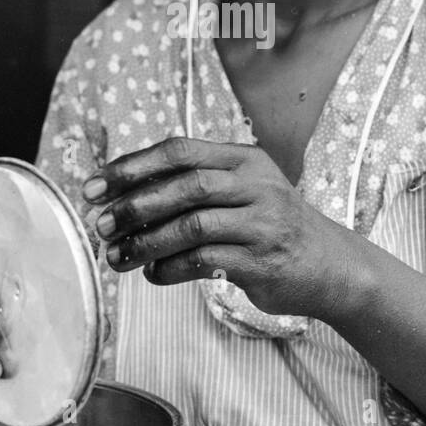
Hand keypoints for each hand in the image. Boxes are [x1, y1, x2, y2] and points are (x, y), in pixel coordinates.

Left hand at [84, 137, 356, 319]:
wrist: (329, 265)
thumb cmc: (270, 226)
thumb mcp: (242, 190)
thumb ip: (193, 187)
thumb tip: (121, 197)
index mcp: (244, 159)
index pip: (179, 150)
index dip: (132, 167)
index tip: (95, 187)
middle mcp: (256, 185)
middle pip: (185, 185)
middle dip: (134, 205)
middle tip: (101, 224)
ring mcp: (262, 222)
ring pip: (191, 226)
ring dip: (146, 242)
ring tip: (118, 256)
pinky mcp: (262, 260)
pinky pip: (204, 261)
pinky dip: (170, 269)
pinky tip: (153, 274)